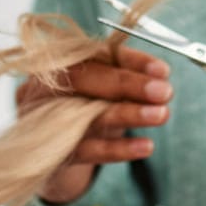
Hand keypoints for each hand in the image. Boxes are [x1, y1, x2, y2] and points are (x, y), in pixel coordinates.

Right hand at [17, 45, 172, 204]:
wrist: (50, 153)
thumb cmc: (81, 109)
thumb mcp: (101, 88)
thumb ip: (125, 77)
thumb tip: (161, 75)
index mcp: (55, 61)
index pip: (93, 52)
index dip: (129, 60)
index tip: (162, 70)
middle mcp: (41, 86)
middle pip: (82, 79)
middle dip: (127, 83)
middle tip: (164, 92)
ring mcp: (40, 120)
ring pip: (87, 115)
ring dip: (129, 114)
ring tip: (161, 115)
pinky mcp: (48, 152)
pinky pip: (86, 149)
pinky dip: (118, 149)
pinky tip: (145, 146)